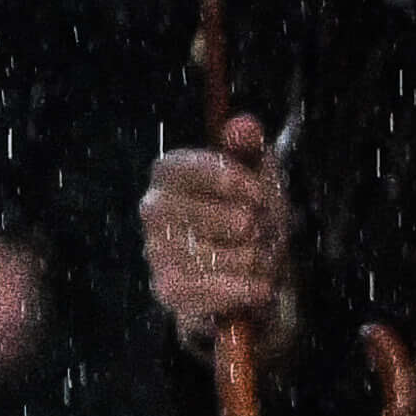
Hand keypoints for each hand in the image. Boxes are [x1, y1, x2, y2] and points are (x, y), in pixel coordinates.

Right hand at [141, 118, 293, 348]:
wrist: (249, 274)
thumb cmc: (250, 215)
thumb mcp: (257, 175)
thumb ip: (250, 148)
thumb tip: (245, 125)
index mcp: (169, 175)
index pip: (182, 168)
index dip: (224, 178)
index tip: (258, 192)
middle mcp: (153, 211)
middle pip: (207, 215)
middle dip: (253, 225)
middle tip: (262, 229)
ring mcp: (157, 252)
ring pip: (223, 254)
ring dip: (256, 259)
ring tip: (259, 257)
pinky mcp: (168, 289)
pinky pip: (213, 289)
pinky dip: (246, 288)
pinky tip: (258, 285)